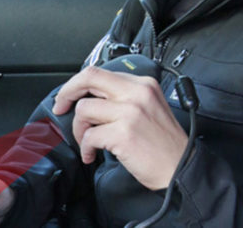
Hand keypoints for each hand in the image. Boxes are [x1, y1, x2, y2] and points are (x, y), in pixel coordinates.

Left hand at [52, 66, 186, 189]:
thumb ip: (123, 98)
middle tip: (61, 108)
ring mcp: (130, 112)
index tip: (69, 96)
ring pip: (84, 110)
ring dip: (79, 130)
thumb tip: (91, 99)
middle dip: (67, 93)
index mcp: (143, 85)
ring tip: (88, 143)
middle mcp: (137, 93)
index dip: (78, 84)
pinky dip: (86, 148)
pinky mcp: (124, 133)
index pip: (100, 72)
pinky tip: (92, 155)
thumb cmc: (165, 144)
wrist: (181, 168)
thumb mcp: (149, 108)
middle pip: (89, 78)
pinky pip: (90, 136)